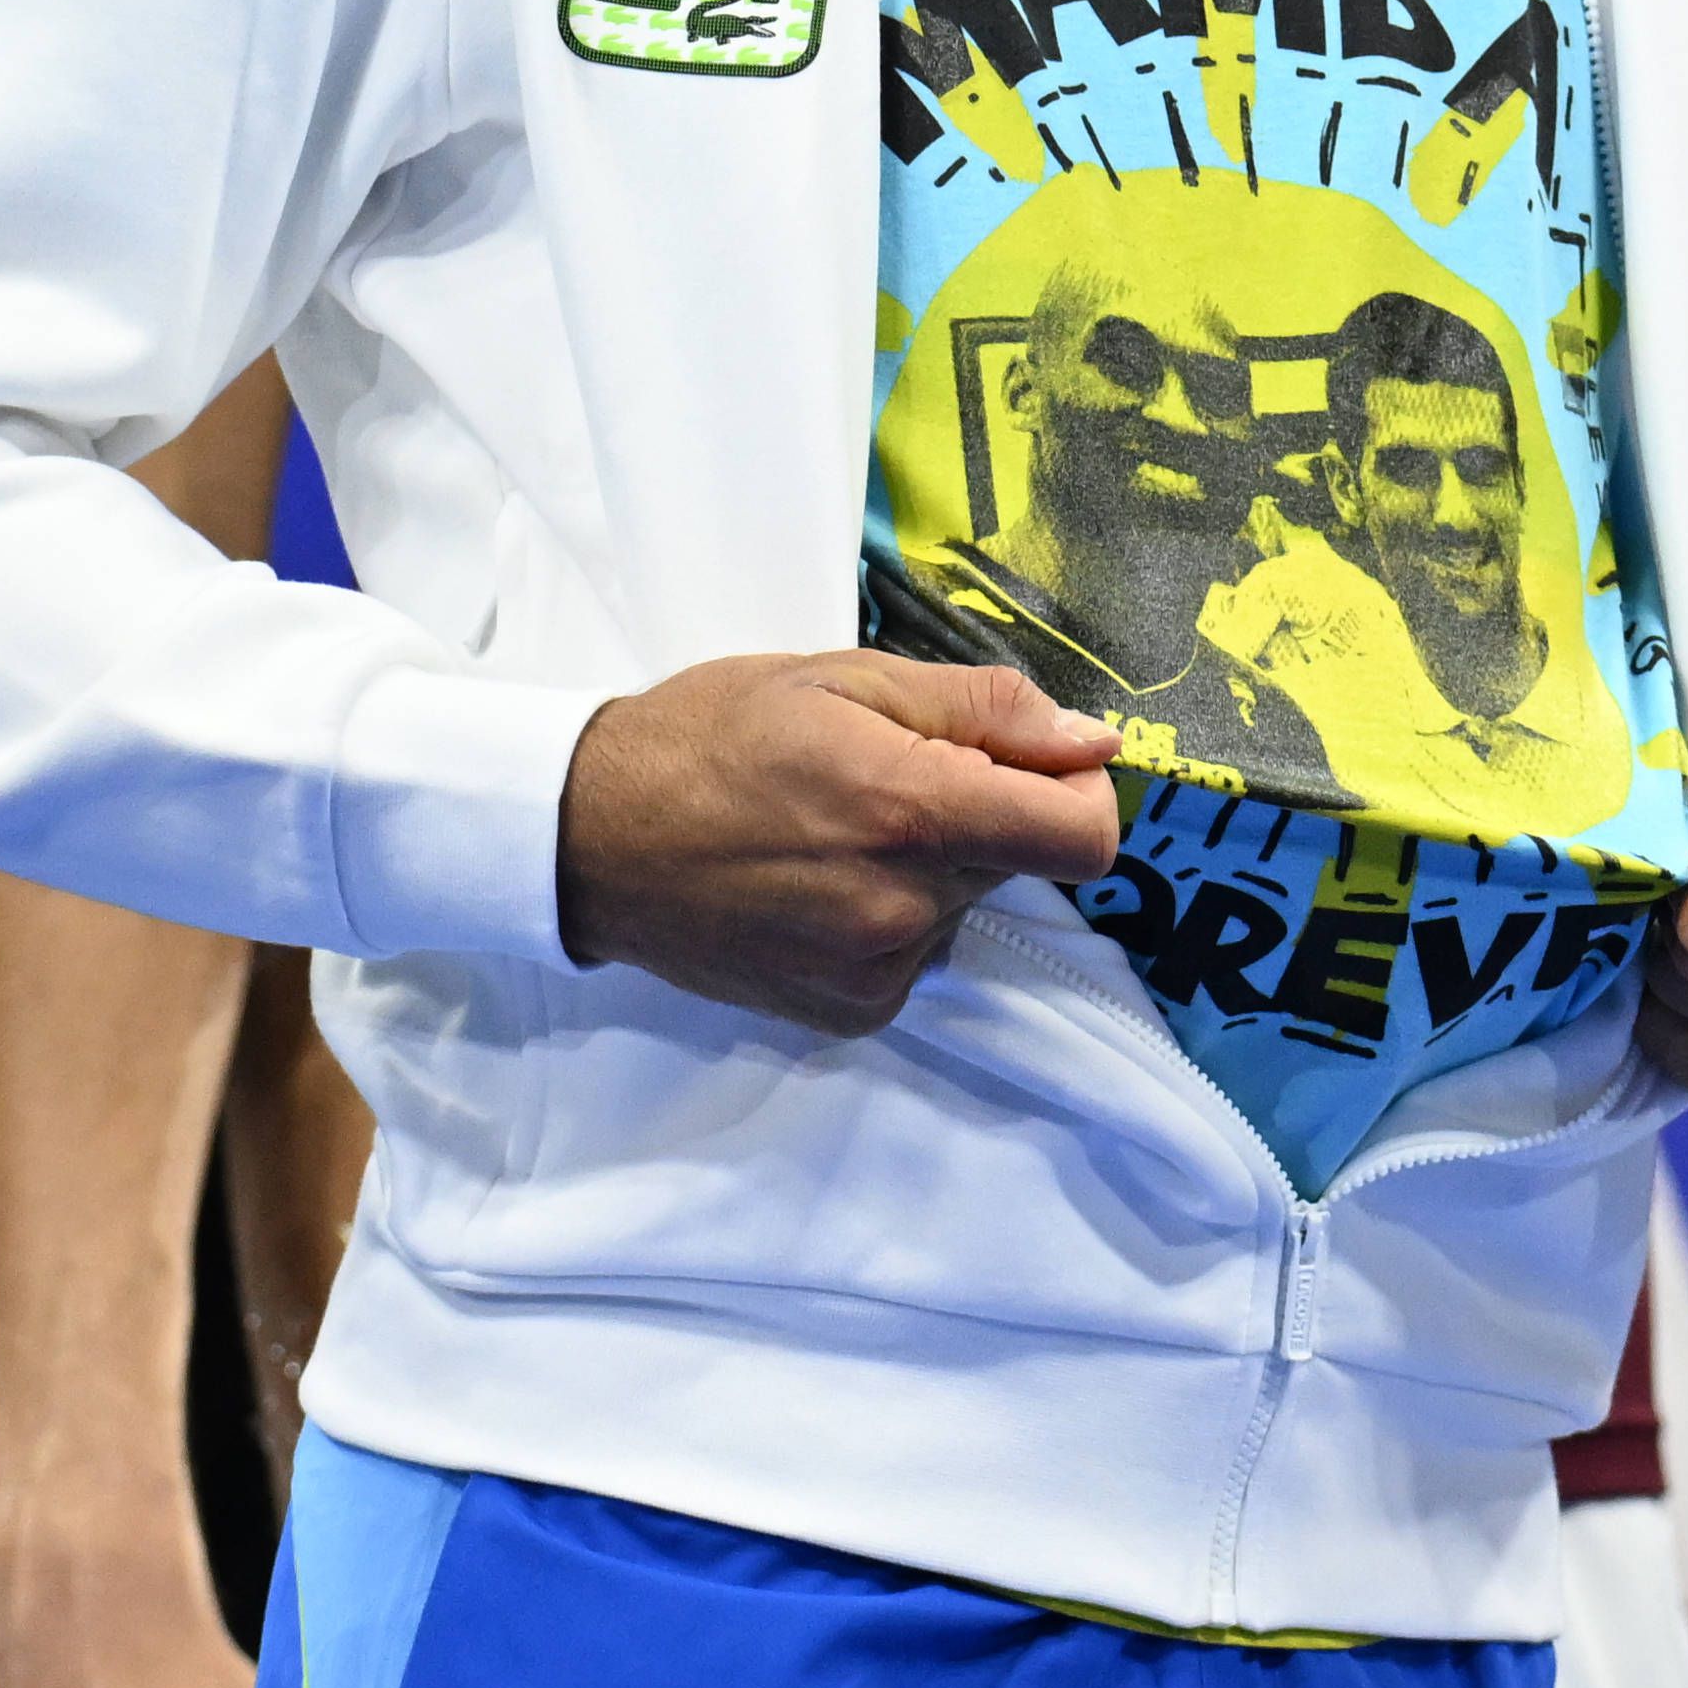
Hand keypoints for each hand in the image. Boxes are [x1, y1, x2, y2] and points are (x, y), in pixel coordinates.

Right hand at [558, 651, 1122, 1034]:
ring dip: (930, 864)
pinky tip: (817, 881)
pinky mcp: (853, 1010)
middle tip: (885, 774)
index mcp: (910, 809)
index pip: (1084, 838)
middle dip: (981, 810)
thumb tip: (1094, 744)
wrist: (593, 837)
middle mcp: (904, 906)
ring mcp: (878, 969)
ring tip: (833, 828)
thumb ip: (982, 707)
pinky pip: (919, 952)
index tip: (1030, 763)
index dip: (1077, 792)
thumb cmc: (709, 734)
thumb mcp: (840, 676)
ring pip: (964, 904)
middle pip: (1021, 860)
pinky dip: (891, 914)